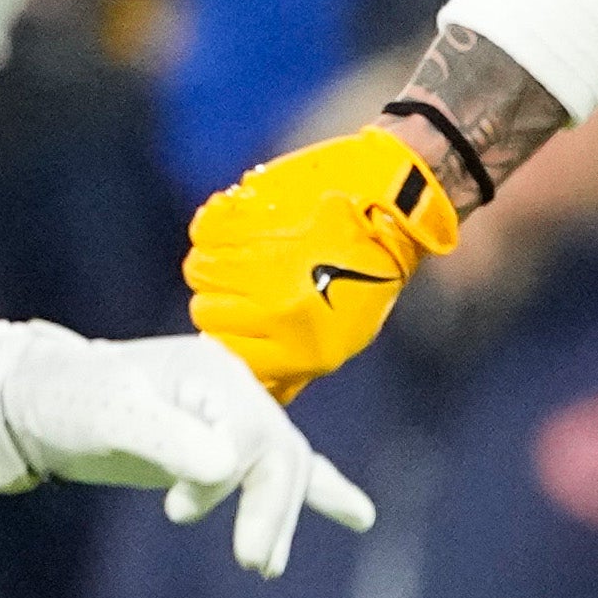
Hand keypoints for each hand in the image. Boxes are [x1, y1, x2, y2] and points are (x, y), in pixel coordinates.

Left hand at [13, 330, 379, 575]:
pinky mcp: (224, 449)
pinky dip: (322, 492)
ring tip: (264, 566)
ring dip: (281, 518)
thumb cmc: (67, 400)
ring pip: (285, 470)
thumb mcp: (108, 417)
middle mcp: (233, 392)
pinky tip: (360, 516)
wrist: (38, 400)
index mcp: (213, 374)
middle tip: (253, 565)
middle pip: (282, 456)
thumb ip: (164, 436)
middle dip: (272, 512)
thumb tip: (225, 465)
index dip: (227, 481)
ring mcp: (232, 419)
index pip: (253, 436)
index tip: (177, 511)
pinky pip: (283, 470)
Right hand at [182, 124, 464, 392]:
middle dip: (216, 292)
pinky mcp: (261, 219)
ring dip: (213, 254)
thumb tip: (259, 387)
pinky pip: (207, 228)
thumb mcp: (339, 338)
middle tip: (237, 273)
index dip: (222, 329)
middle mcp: (280, 311)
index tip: (230, 311)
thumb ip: (292, 365)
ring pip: (201, 268)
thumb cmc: (369, 275)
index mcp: (301, 349)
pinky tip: (234, 215)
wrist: (396, 209)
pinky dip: (215, 220)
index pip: (223, 350)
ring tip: (240, 243)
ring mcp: (268, 263)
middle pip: (205, 310)